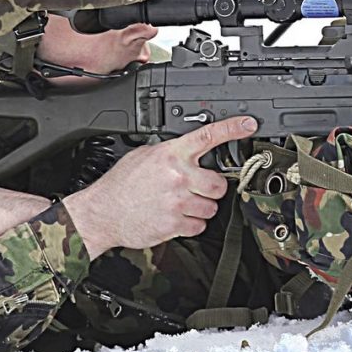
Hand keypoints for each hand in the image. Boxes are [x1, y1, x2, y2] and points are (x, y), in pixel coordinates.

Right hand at [62, 117, 256, 259]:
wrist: (102, 212)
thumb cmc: (121, 184)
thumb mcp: (143, 155)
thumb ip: (170, 153)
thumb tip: (189, 151)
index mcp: (171, 154)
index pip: (207, 136)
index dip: (232, 129)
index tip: (248, 124)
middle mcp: (178, 176)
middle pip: (219, 184)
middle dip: (211, 189)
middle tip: (195, 190)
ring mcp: (178, 201)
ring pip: (211, 208)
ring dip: (200, 208)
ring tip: (179, 204)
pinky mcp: (175, 224)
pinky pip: (199, 226)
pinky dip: (190, 224)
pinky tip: (174, 217)